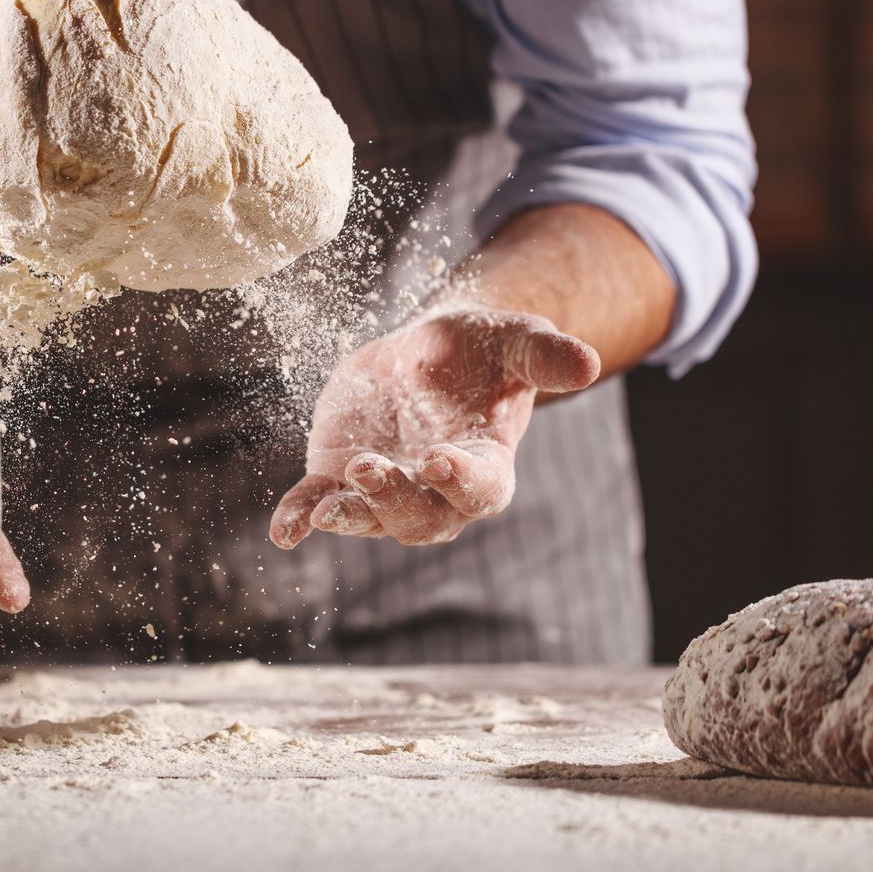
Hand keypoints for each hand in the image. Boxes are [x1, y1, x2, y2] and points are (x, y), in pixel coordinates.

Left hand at [270, 307, 599, 548]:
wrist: (434, 351)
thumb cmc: (485, 351)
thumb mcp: (516, 341)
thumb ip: (545, 354)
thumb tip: (589, 362)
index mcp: (485, 465)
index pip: (480, 490)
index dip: (461, 481)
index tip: (439, 459)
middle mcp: (435, 491)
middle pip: (420, 518)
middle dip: (393, 500)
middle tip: (370, 469)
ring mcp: (384, 487)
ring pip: (369, 517)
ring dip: (349, 515)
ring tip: (324, 509)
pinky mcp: (340, 474)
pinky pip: (319, 502)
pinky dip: (300, 517)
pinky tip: (284, 530)